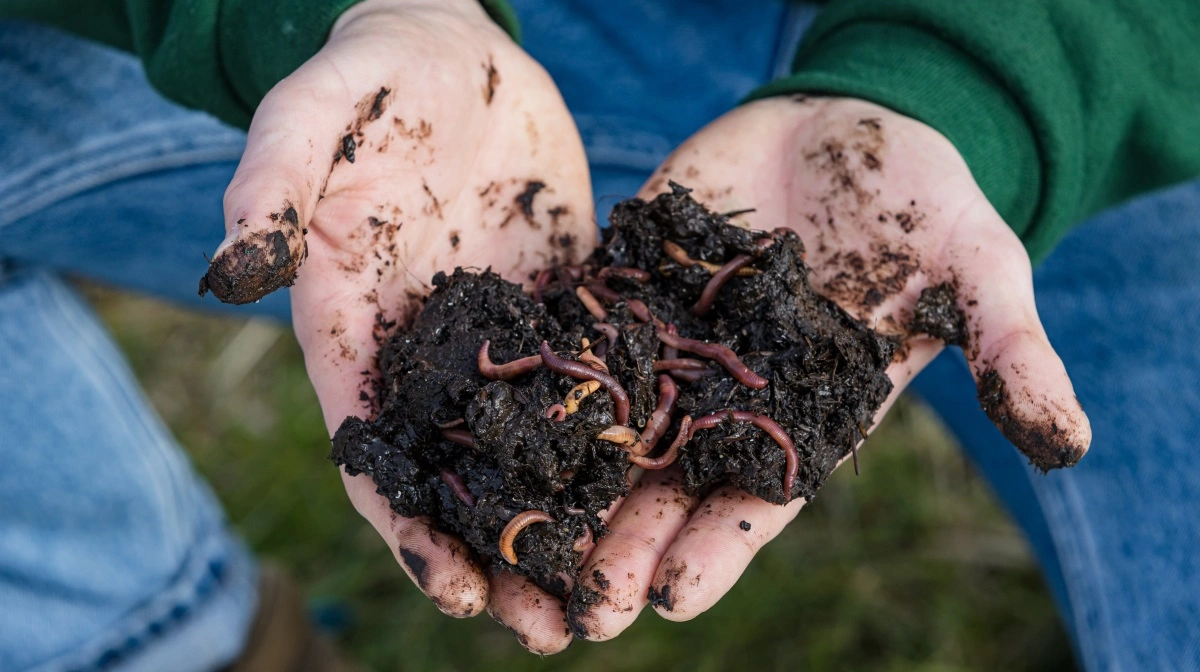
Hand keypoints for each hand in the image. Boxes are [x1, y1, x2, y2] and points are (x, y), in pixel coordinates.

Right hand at [202, 0, 592, 652]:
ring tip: (607, 598)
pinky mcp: (557, 309)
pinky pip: (587, 386)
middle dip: (498, 555)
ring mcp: (496, 336)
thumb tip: (233, 262)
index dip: (408, 524)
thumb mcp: (322, 110)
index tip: (456, 592)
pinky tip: (654, 495)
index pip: (373, 445)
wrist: (454, 50)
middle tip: (551, 632)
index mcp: (354, 323)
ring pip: (525, 448)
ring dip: (561, 524)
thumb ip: (278, 177)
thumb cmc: (376, 72)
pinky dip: (610, 448)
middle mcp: (426, 348)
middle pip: (456, 472)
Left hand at [565, 96, 1091, 638]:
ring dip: (570, 475)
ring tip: (521, 533)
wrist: (855, 119)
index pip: (760, 495)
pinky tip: (497, 405)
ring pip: (612, 419)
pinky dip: (545, 367)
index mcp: (807, 409)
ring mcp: (673, 337)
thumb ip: (1006, 348)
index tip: (674, 598)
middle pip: (669, 477)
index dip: (720, 544)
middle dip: (626, 537)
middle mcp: (730, 390)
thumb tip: (1071, 441)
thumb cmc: (924, 198)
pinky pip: (583, 329)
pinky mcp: (632, 281)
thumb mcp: (976, 267)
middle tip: (578, 602)